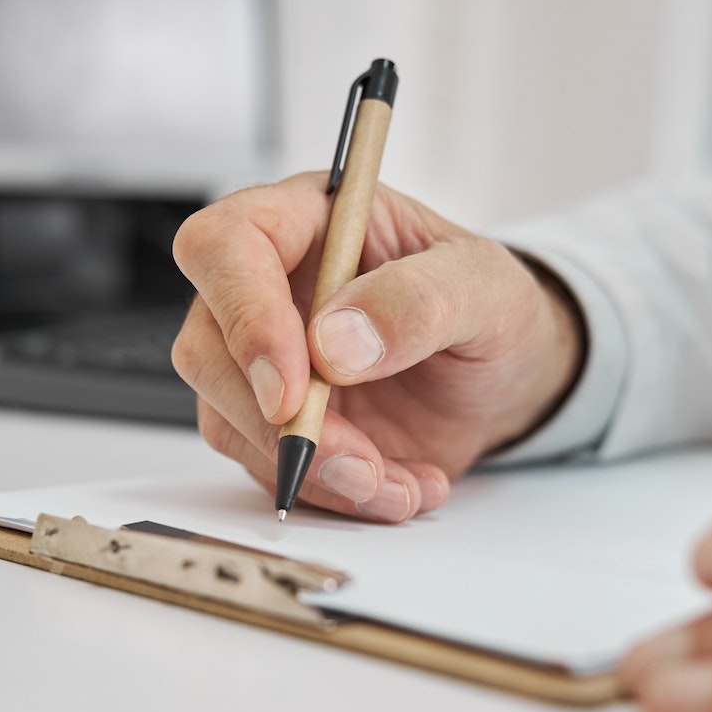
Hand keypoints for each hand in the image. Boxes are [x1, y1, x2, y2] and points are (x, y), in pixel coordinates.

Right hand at [171, 172, 581, 521]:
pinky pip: (268, 467)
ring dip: (311, 469)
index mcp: (309, 219)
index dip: (245, 318)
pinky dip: (331, 492)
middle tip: (357, 460)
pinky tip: (397, 485)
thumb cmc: (491, 308)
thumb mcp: (485, 288)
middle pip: (206, 346)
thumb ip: (418, 302)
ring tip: (396, 480)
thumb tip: (336, 341)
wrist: (505, 378)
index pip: (226, 246)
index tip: (291, 390)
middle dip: (276, 423)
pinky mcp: (276, 421)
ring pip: (228, 419)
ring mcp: (265, 358)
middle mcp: (270, 285)